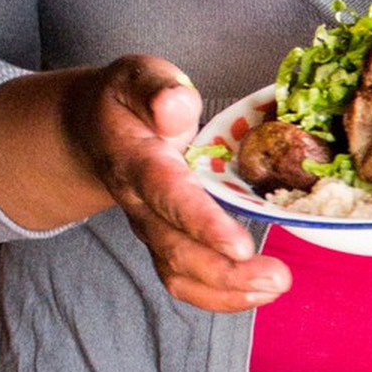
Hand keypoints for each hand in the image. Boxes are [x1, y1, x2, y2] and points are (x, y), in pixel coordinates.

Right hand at [62, 57, 292, 315]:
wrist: (93, 130)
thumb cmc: (127, 101)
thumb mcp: (138, 76)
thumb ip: (157, 89)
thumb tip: (176, 108)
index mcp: (137, 159)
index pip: (168, 194)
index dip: (202, 223)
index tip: (240, 245)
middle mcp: (140, 203)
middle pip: (175, 248)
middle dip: (225, 271)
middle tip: (278, 277)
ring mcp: (149, 228)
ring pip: (179, 273)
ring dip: (227, 290)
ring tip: (274, 287)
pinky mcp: (162, 242)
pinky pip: (184, 281)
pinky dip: (220, 295)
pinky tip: (257, 291)